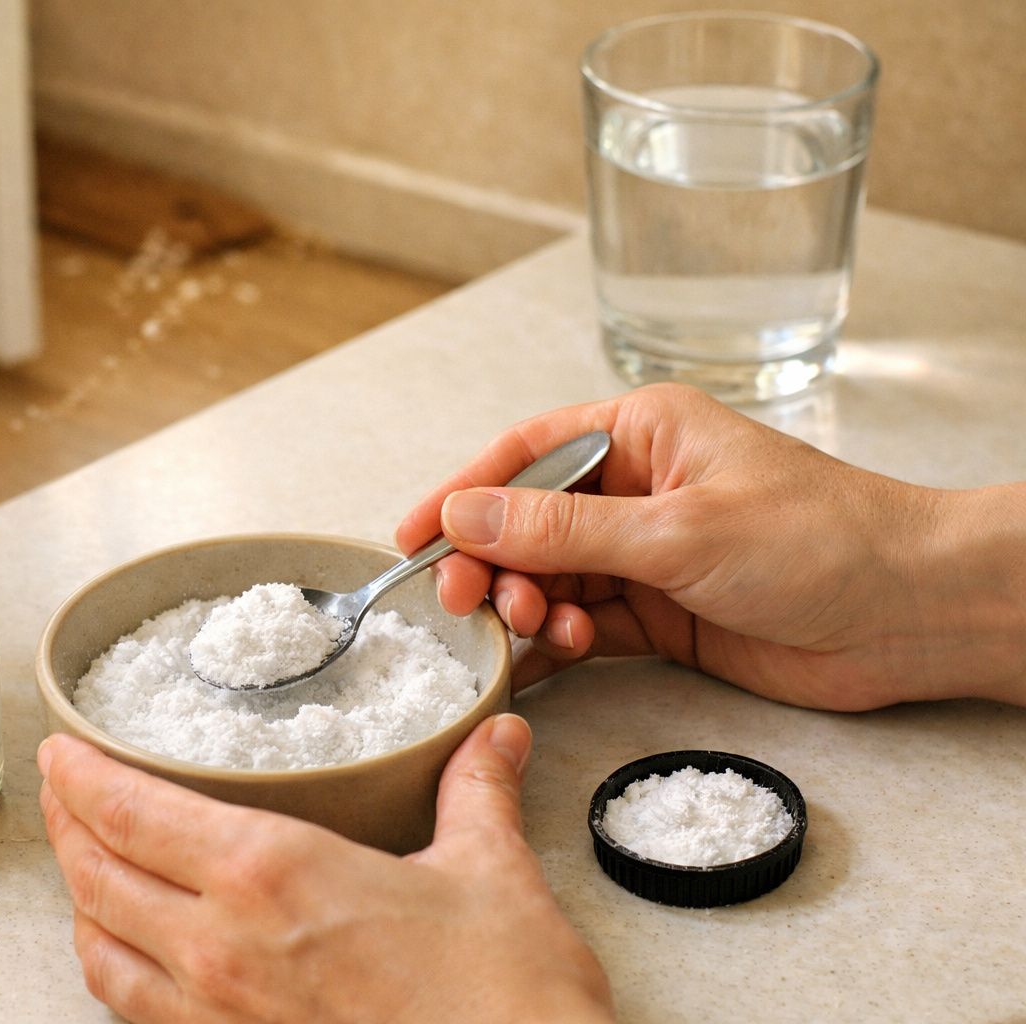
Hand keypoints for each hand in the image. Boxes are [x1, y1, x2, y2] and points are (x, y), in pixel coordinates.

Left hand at [38, 720, 612, 1023]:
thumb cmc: (502, 999)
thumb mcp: (492, 875)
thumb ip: (476, 793)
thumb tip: (498, 740)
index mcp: (271, 874)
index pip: (134, 812)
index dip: (81, 775)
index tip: (62, 749)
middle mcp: (222, 946)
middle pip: (97, 874)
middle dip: (66, 822)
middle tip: (59, 788)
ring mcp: (218, 1015)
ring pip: (100, 947)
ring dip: (77, 895)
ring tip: (81, 861)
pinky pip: (135, 1010)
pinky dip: (112, 965)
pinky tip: (127, 951)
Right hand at [397, 383, 1025, 709]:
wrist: (912, 615)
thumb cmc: (820, 541)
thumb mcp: (677, 529)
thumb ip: (563, 529)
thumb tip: (464, 513)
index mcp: (641, 434)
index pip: (524, 455)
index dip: (460, 493)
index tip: (409, 536)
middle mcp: (636, 488)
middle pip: (527, 523)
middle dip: (491, 563)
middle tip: (464, 603)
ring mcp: (647, 553)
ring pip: (551, 578)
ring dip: (530, 607)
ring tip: (539, 632)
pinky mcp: (663, 613)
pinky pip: (587, 625)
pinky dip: (564, 643)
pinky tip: (561, 655)